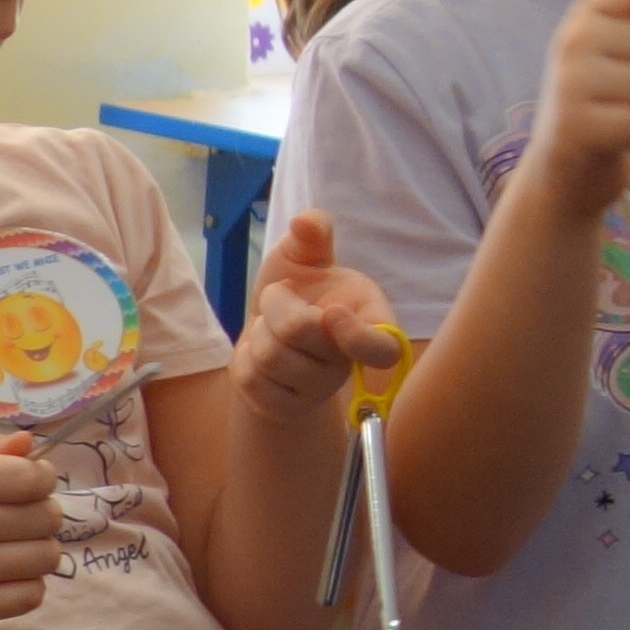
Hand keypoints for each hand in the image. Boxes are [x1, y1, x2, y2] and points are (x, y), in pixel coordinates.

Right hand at [0, 434, 60, 629]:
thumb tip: (30, 443)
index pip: (32, 478)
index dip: (42, 479)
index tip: (29, 485)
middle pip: (47, 517)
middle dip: (42, 515)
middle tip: (18, 520)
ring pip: (47, 556)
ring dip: (39, 551)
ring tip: (14, 548)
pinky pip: (33, 595)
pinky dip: (28, 586)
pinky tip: (6, 576)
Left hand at [231, 210, 406, 417]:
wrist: (269, 335)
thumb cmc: (296, 293)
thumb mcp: (303, 257)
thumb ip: (312, 234)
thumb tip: (306, 221)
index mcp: (369, 321)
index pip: (386, 350)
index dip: (358, 337)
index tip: (330, 312)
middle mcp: (347, 363)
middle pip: (297, 333)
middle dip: (274, 305)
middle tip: (278, 301)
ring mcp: (317, 391)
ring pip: (269, 357)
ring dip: (258, 333)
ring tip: (271, 329)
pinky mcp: (284, 408)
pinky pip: (249, 380)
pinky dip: (243, 359)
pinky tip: (258, 355)